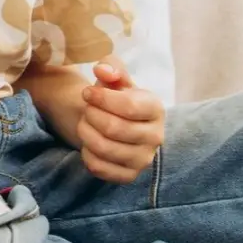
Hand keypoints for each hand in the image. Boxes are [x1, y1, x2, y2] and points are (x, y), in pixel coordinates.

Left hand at [76, 56, 164, 182]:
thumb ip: (110, 66)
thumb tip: (103, 70)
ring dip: (86, 133)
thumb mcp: (113, 76)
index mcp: (155, 109)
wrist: (111, 120)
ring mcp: (144, 159)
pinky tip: (89, 143)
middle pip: (113, 128)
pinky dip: (86, 154)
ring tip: (86, 123)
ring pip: (104, 149)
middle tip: (87, 109)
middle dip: (91, 115)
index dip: (101, 98)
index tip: (87, 93)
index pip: (129, 106)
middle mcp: (156, 136)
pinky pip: (99, 168)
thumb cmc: (113, 95)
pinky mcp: (129, 175)